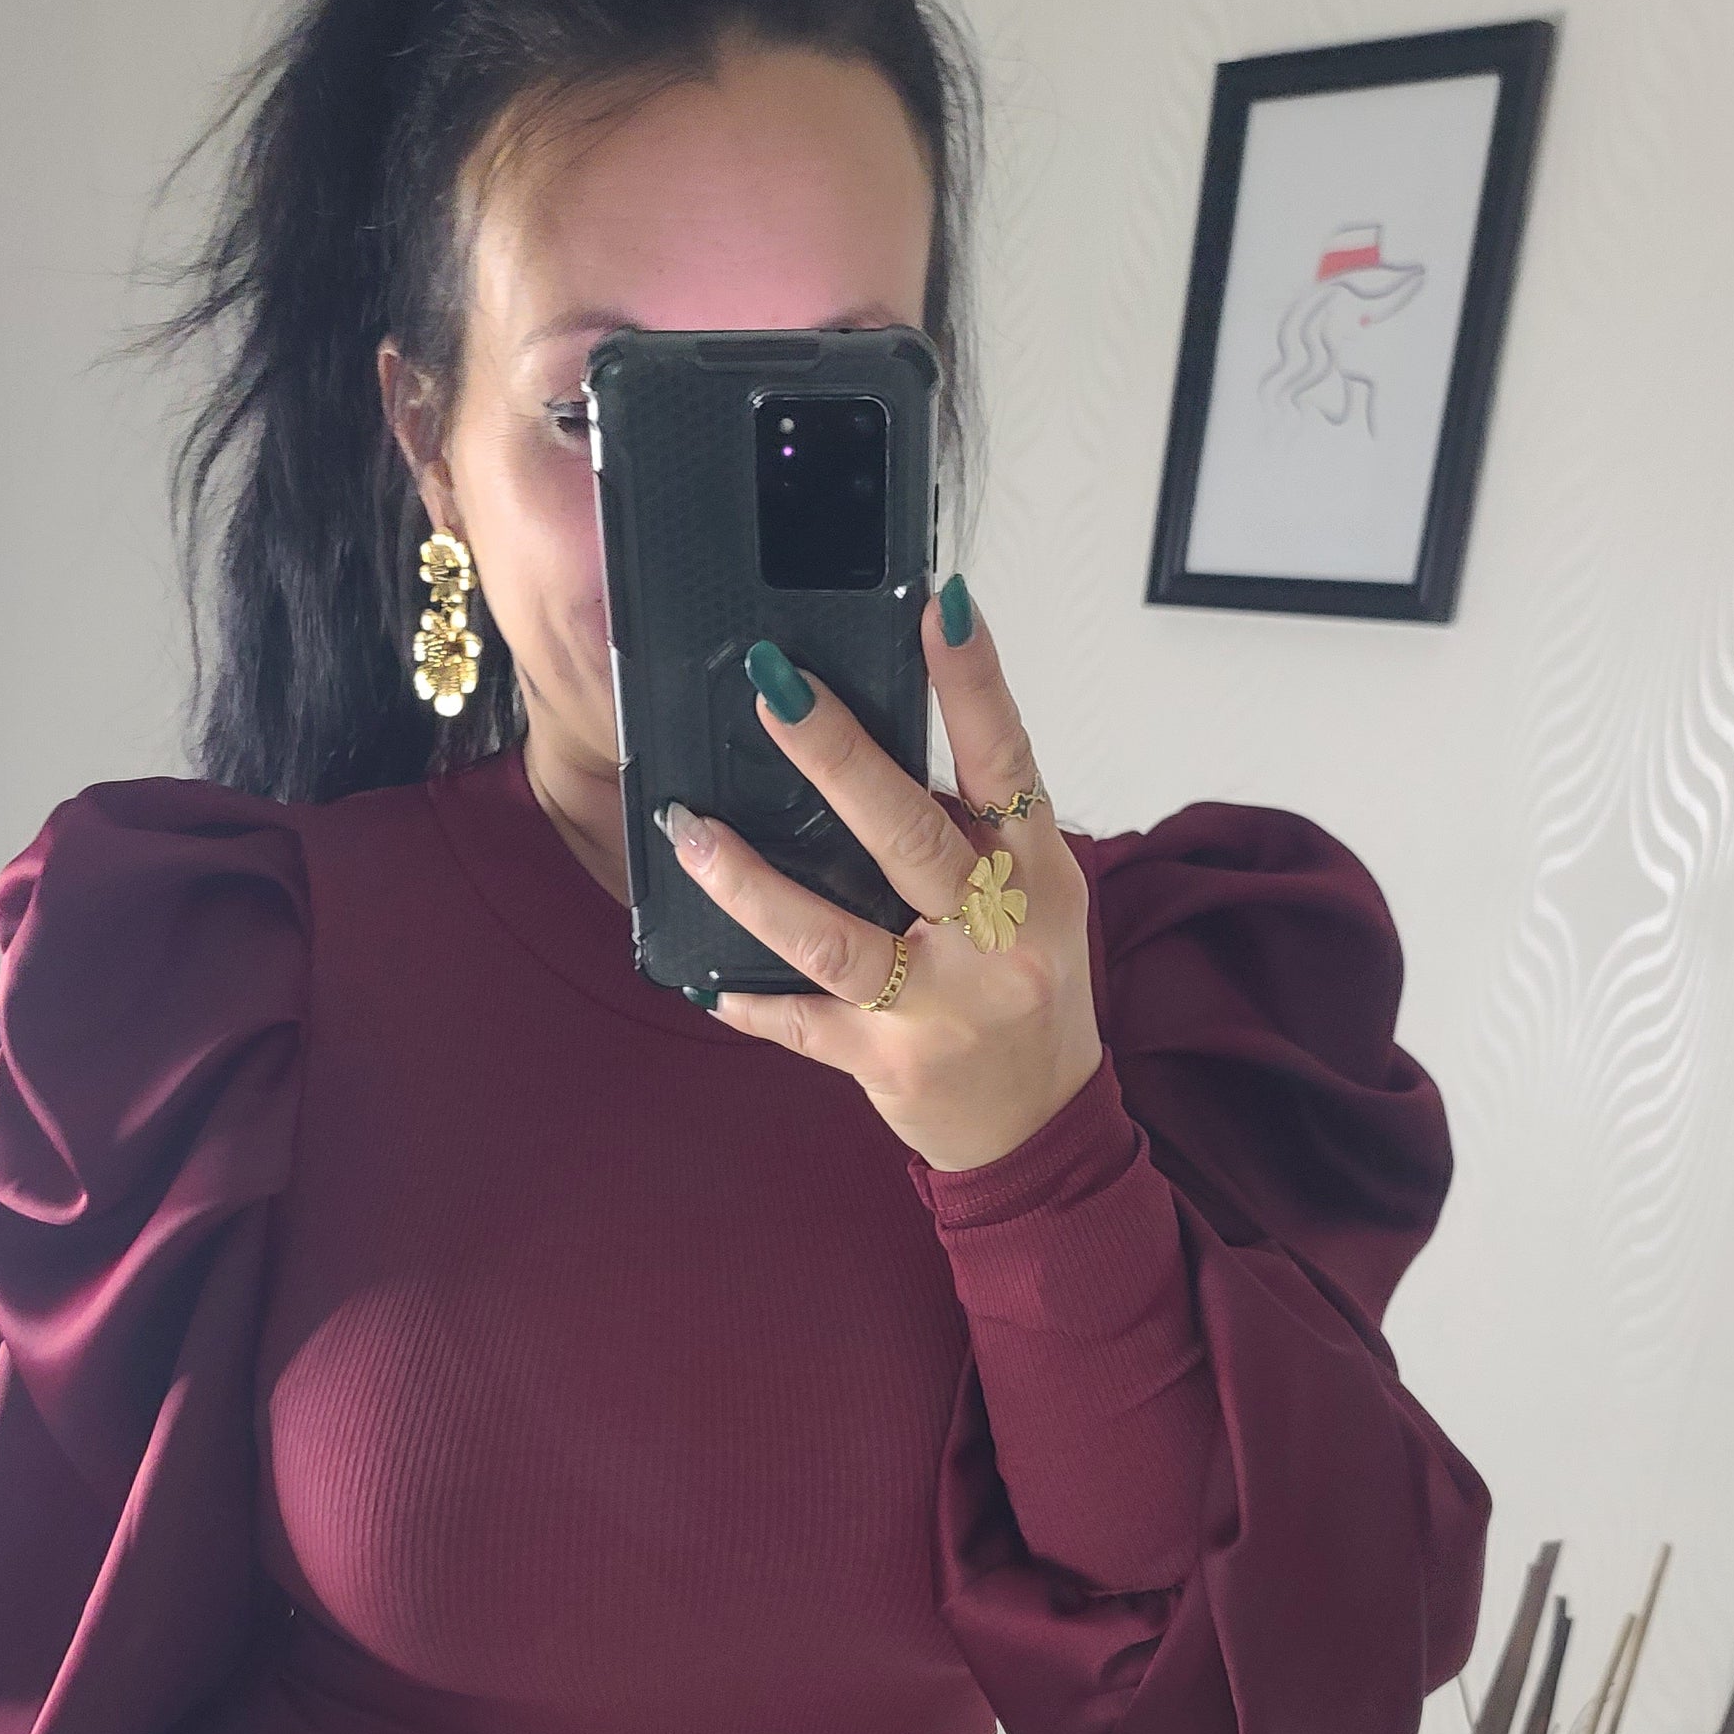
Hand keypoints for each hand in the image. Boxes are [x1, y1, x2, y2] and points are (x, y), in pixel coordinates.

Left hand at [654, 580, 1105, 1173]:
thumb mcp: (1034, 899)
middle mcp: (992, 936)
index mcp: (1036, 876)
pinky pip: (802, 1024)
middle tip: (774, 688)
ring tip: (691, 829)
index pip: (1008, 761)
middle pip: (910, 836)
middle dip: (839, 757)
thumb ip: (974, 831)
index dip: (975, 684)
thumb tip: (874, 744)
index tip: (940, 607)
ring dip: (753, 882)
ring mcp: (938, 1006)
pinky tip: (699, 973)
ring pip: (835, 937)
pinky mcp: (888, 1062)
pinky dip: (748, 999)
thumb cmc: (1028, 991)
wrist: (1041, 1127)